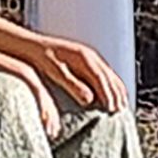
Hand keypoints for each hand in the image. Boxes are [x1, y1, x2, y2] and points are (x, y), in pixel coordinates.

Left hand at [11, 29, 128, 113]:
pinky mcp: (89, 60)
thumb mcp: (55, 73)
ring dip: (118, 90)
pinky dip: (113, 84)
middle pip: (109, 77)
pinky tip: (114, 94)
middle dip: (116, 94)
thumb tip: (89, 99)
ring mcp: (91, 56)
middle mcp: (91, 55)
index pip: (101, 78)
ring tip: (122, 106)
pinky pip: (106, 73)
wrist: (35, 46)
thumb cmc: (43, 59)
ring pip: (110, 75)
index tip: (111, 109)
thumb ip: (72, 85)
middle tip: (120, 111)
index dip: (108, 94)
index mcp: (83, 57)